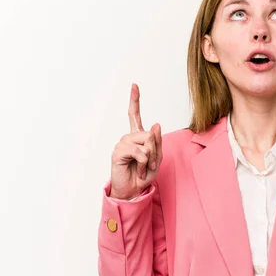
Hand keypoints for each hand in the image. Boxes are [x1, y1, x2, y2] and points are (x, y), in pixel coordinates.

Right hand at [109, 83, 162, 199]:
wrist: (133, 191)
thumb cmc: (144, 175)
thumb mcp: (157, 158)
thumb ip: (157, 141)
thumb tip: (155, 124)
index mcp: (137, 136)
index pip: (134, 115)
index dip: (134, 99)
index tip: (134, 85)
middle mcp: (129, 137)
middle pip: (150, 134)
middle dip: (156, 152)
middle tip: (150, 164)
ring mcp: (122, 143)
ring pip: (147, 143)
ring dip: (151, 159)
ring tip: (143, 168)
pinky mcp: (118, 151)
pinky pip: (141, 152)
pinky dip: (145, 164)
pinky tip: (138, 170)